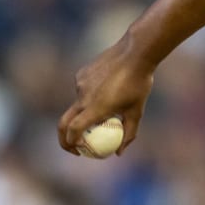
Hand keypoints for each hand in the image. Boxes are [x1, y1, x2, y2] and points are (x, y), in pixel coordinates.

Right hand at [58, 39, 154, 155]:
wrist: (135, 52)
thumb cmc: (139, 83)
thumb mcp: (137, 110)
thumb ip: (129, 133)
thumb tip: (119, 153)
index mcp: (96, 108)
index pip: (74, 130)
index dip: (71, 143)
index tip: (79, 151)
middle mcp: (84, 96)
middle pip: (64, 122)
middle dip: (64, 137)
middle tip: (74, 144)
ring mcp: (80, 84)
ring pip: (78, 103)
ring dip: (87, 109)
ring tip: (112, 99)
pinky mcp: (81, 73)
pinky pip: (83, 89)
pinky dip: (91, 93)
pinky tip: (109, 84)